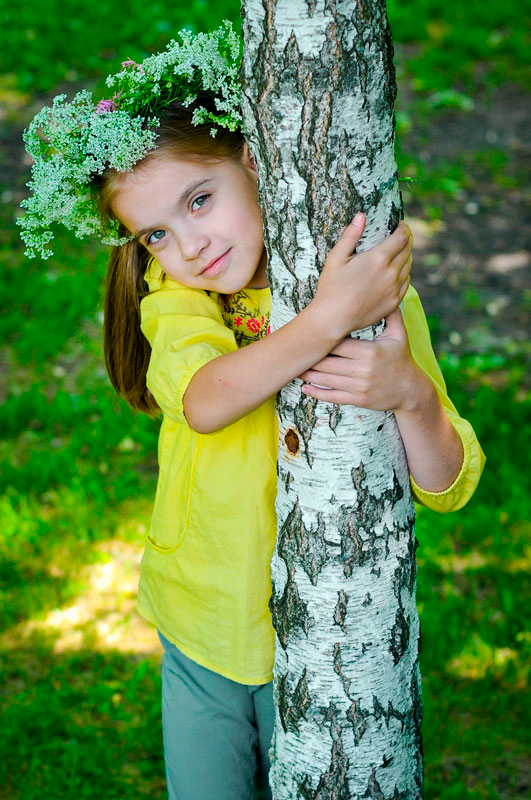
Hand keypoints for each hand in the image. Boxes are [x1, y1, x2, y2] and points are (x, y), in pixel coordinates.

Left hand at [299, 308, 427, 409]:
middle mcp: (363, 369)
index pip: (339, 344)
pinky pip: (334, 397)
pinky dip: (317, 393)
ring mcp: (360, 387)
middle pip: (329, 362)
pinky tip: (305, 388)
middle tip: (294, 352)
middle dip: (311, 358)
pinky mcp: (358, 400)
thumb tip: (385, 290)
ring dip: (309, 375)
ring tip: (295, 369)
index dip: (323, 341)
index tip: (309, 335)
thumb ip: (391, 314)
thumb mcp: (400, 335)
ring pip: (327, 380)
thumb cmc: (402, 358)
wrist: (411, 389)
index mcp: (369, 351)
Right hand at [312, 213, 411, 340]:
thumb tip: (361, 215)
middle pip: (408, 250)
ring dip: (407, 256)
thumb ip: (350, 235)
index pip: (401, 237)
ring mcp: (394, 288)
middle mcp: (391, 272)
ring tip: (400, 252)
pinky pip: (406, 283)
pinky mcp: (394, 302)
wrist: (334, 318)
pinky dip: (405, 274)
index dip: (404, 228)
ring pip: (409, 266)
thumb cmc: (332, 287)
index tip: (401, 224)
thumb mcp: (336, 257)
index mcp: (379, 258)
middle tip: (402, 235)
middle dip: (407, 239)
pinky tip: (398, 272)